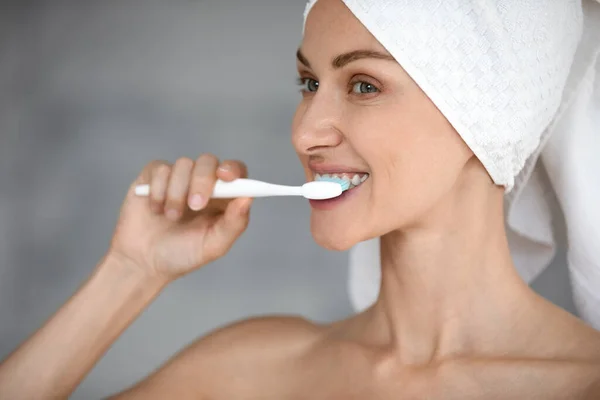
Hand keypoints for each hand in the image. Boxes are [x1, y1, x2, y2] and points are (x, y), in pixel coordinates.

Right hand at [107, 154, 252, 281]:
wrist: (143, 261)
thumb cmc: (183, 254)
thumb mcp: (213, 246)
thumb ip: (234, 224)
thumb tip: (247, 199)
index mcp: (223, 198)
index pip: (236, 171)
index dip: (233, 169)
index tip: (225, 177)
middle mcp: (202, 183)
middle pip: (209, 162)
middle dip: (202, 181)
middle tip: (194, 206)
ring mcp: (179, 177)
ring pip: (183, 164)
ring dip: (177, 192)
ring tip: (171, 217)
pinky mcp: (155, 176)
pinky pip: (160, 168)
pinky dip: (158, 190)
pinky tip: (156, 209)